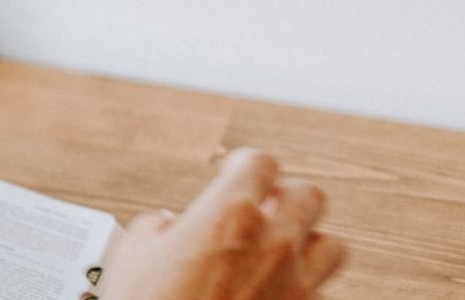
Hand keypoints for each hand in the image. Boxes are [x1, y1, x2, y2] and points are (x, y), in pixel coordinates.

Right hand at [96, 148, 347, 299]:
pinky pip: (320, 295)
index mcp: (230, 215)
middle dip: (286, 197)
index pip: (259, 163)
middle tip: (266, 206)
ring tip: (285, 250)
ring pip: (331, 245)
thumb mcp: (132, 258)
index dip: (245, 164)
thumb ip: (157, 230)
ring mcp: (295, 284)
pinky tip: (281, 294)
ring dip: (309, 243)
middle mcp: (273, 244)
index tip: (237, 171)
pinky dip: (304, 291)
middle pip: (309, 195)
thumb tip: (165, 227)